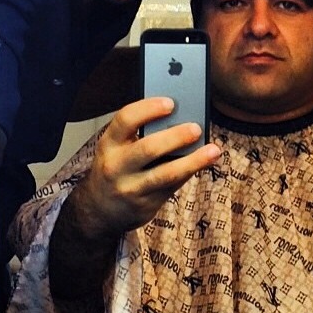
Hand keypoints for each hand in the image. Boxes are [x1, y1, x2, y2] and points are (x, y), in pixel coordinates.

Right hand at [77, 97, 220, 238]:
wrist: (100, 209)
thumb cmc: (117, 165)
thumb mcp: (117, 147)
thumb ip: (140, 133)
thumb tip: (180, 115)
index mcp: (109, 143)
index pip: (125, 120)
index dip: (149, 109)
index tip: (171, 103)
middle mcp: (116, 166)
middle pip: (148, 148)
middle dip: (175, 137)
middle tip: (196, 128)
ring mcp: (130, 188)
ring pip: (165, 173)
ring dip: (193, 161)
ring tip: (213, 150)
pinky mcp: (145, 204)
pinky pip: (172, 186)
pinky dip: (191, 172)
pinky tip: (205, 162)